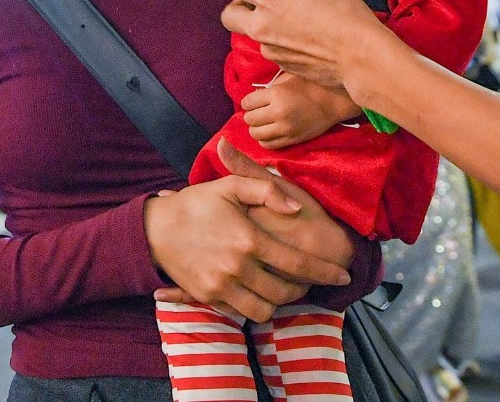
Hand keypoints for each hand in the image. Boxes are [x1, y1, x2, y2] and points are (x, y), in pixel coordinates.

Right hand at [143, 146, 350, 322]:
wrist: (155, 230)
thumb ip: (267, 190)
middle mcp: (238, 267)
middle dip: (305, 289)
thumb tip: (295, 208)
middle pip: (285, 293)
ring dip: (281, 302)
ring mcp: (222, 286)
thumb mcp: (231, 187)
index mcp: (249, 239)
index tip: (344, 274)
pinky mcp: (209, 298)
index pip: (298, 264)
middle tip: (310, 280)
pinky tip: (260, 291)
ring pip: (265, 310)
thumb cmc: (197, 203)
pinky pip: (242, 312)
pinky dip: (256, 306)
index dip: (325, 272)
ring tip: (285, 287)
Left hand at [224, 0, 393, 90]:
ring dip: (260, 22)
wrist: (358, 55)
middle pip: (228, 14)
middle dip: (238, 3)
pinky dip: (277, 39)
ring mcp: (268, 47)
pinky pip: (269, 47)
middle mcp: (260, 24)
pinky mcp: (280, 64)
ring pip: (250, 33)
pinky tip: (302, 35)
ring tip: (288, 16)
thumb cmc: (343, 12)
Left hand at [242, 75, 359, 150]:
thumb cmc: (310, 85)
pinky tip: (270, 132)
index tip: (255, 101)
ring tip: (263, 123)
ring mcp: (285, 128)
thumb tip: (254, 96)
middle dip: (251, 115)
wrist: (333, 101)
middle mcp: (278, 112)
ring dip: (256, 128)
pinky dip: (265, 139)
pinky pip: (268, 145)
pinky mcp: (291, 140)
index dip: (249, 102)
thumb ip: (270, 86)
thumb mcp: (288, 78)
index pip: (247, 102)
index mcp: (276, 94)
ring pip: (256, 134)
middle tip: (259, 111)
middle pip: (249, 119)